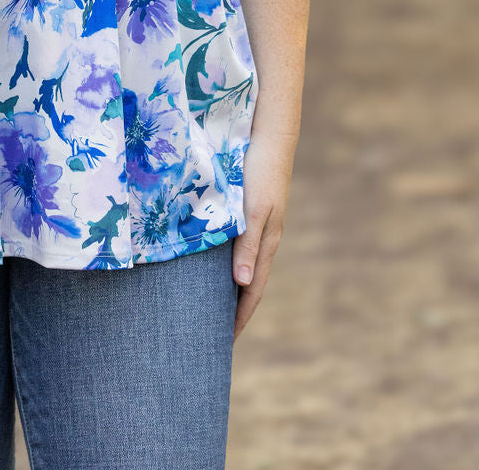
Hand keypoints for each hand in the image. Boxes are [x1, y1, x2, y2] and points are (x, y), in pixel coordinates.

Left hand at [232, 130, 296, 341]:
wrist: (271, 136)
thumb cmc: (260, 172)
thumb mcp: (253, 209)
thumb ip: (247, 244)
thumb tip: (240, 284)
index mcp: (265, 244)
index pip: (251, 292)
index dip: (238, 318)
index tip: (222, 343)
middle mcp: (263, 239)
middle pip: (247, 284)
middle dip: (232, 309)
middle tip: (211, 333)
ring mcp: (257, 225)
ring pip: (242, 265)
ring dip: (228, 287)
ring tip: (208, 305)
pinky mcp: (249, 210)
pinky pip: (237, 246)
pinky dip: (225, 263)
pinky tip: (211, 263)